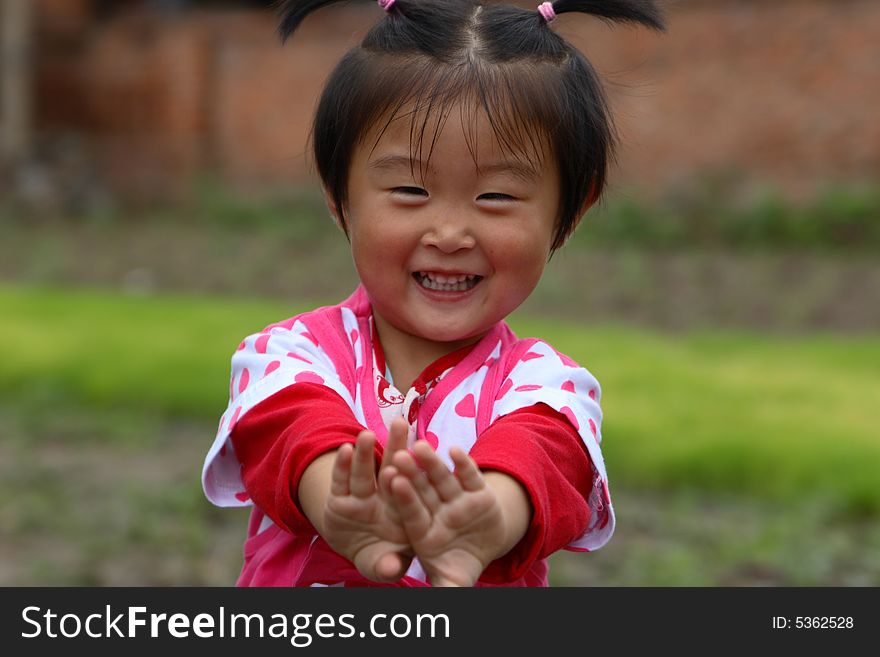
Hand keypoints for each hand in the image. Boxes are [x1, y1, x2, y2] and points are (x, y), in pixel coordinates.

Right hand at [321, 418, 411, 581]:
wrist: (356, 551)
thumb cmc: (380, 557)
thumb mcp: (382, 566)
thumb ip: (388, 566)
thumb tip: (392, 569)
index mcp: (402, 512)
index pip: (407, 492)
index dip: (408, 477)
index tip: (409, 460)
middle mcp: (383, 500)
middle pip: (390, 470)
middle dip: (395, 447)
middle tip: (399, 424)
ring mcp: (362, 498)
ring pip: (365, 472)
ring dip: (365, 453)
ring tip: (366, 434)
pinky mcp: (339, 498)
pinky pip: (341, 480)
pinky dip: (341, 466)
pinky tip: (343, 448)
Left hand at [389, 442, 508, 586]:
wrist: (487, 547)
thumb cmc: (461, 566)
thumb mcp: (451, 581)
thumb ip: (442, 589)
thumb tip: (431, 607)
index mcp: (423, 530)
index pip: (411, 512)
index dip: (404, 497)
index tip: (392, 480)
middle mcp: (437, 511)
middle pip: (422, 489)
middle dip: (411, 472)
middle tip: (397, 454)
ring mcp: (456, 499)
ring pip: (441, 477)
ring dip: (432, 462)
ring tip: (420, 444)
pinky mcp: (477, 490)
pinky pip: (469, 475)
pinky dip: (464, 463)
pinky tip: (455, 450)